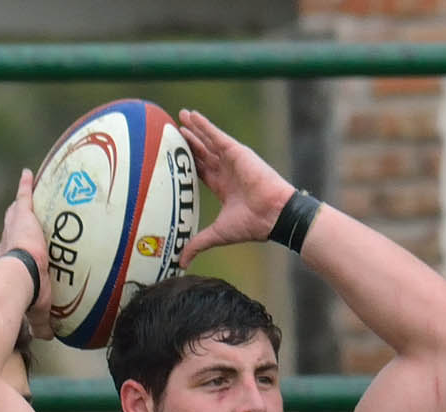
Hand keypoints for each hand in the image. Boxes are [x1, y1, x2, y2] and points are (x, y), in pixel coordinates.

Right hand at [0, 170, 54, 338]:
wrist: (19, 279)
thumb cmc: (26, 298)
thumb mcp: (37, 312)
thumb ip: (42, 324)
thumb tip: (48, 337)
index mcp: (9, 267)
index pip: (10, 257)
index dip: (13, 254)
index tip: (15, 253)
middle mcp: (7, 245)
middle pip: (10, 232)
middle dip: (13, 226)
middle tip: (18, 219)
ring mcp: (14, 230)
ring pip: (16, 214)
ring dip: (20, 205)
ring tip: (25, 193)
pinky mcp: (22, 218)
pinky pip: (24, 197)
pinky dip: (25, 186)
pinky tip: (27, 173)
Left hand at [175, 108, 295, 265]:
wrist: (272, 215)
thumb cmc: (251, 225)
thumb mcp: (217, 234)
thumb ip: (198, 243)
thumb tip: (180, 263)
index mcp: (223, 187)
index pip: (202, 171)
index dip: (188, 163)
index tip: (174, 155)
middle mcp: (227, 171)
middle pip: (203, 153)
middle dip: (190, 141)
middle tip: (173, 128)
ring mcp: (232, 160)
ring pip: (209, 140)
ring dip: (195, 128)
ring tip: (181, 116)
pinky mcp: (237, 152)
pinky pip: (216, 135)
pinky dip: (204, 125)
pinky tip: (192, 116)